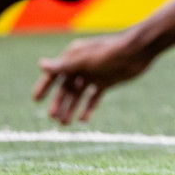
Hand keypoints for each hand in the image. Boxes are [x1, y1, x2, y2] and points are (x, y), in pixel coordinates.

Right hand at [32, 34, 155, 124]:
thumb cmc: (111, 52)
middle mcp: (82, 65)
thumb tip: (41, 64)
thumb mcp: (86, 60)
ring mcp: (94, 74)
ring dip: (71, 108)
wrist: (139, 51)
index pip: (55, 73)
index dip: (44, 86)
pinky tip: (82, 120)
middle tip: (54, 118)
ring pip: (79, 95)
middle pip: (66, 87)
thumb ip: (64, 65)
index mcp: (74, 57)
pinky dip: (88, 108)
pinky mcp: (106, 81)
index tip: (36, 100)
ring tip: (65, 124)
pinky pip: (93, 97)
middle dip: (59, 102)